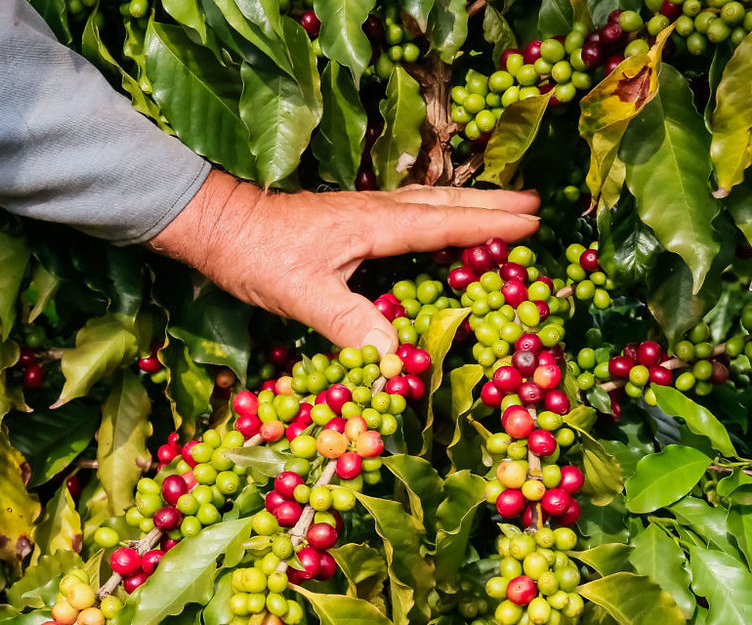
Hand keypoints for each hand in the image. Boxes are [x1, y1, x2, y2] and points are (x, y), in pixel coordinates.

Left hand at [147, 171, 539, 353]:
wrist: (218, 225)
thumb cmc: (257, 256)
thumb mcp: (302, 293)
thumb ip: (349, 321)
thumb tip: (397, 357)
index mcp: (373, 224)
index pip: (442, 223)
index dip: (487, 225)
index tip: (530, 222)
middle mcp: (374, 211)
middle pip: (443, 203)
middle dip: (489, 205)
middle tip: (534, 204)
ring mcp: (361, 212)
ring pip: (427, 202)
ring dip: (466, 204)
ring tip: (501, 205)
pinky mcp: (348, 220)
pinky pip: (409, 212)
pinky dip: (436, 212)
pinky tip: (437, 223)